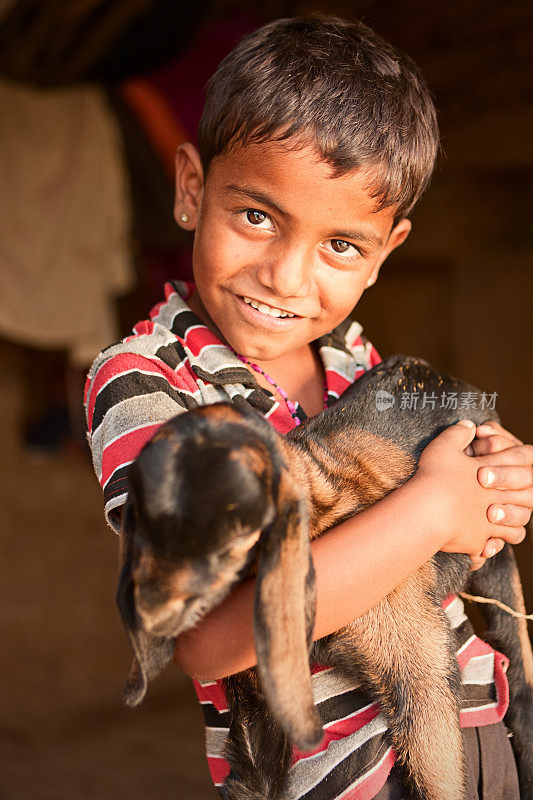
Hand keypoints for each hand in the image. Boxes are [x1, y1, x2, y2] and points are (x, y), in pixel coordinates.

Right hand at [414, 420, 526, 564]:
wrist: (426, 509)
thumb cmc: (434, 477)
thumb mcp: (443, 446)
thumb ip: (458, 433)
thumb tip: (469, 425)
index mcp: (489, 473)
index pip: (512, 467)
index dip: (516, 465)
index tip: (517, 467)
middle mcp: (495, 498)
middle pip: (524, 497)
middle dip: (524, 497)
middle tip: (518, 498)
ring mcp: (489, 521)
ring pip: (517, 525)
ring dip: (513, 523)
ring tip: (504, 524)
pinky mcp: (479, 540)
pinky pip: (493, 546)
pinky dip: (490, 547)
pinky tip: (484, 548)